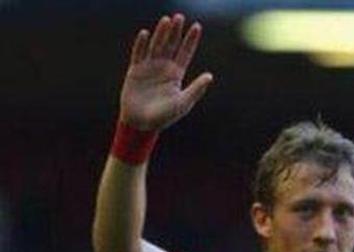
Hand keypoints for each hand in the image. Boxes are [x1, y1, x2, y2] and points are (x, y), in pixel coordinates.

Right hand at [119, 14, 212, 130]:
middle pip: (171, 45)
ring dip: (161, 33)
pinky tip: (146, 33)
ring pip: (156, 46)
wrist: (141, 124)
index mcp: (176, 75)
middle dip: (175, 31)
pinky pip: (138, 54)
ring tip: (166, 20)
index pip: (185, 53)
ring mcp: (149, 68)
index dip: (191, 40)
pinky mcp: (135, 71)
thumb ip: (196, 89)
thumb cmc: (164, 117)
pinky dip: (141, 44)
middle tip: (180, 16)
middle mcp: (163, 68)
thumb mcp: (183, 103)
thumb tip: (210, 76)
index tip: (197, 26)